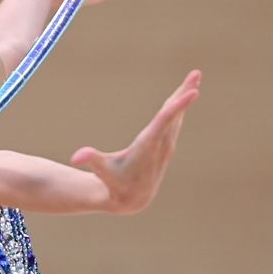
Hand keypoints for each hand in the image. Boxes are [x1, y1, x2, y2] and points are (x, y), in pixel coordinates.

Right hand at [70, 70, 200, 213]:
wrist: (132, 199)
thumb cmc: (115, 182)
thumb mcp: (102, 170)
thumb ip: (90, 160)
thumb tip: (76, 158)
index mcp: (148, 145)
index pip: (166, 120)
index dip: (178, 105)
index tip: (194, 91)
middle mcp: (161, 143)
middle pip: (176, 113)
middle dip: (185, 92)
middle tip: (197, 73)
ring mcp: (166, 143)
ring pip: (178, 115)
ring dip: (184, 95)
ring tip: (194, 78)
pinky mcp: (166, 143)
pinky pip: (175, 119)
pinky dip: (179, 105)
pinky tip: (181, 95)